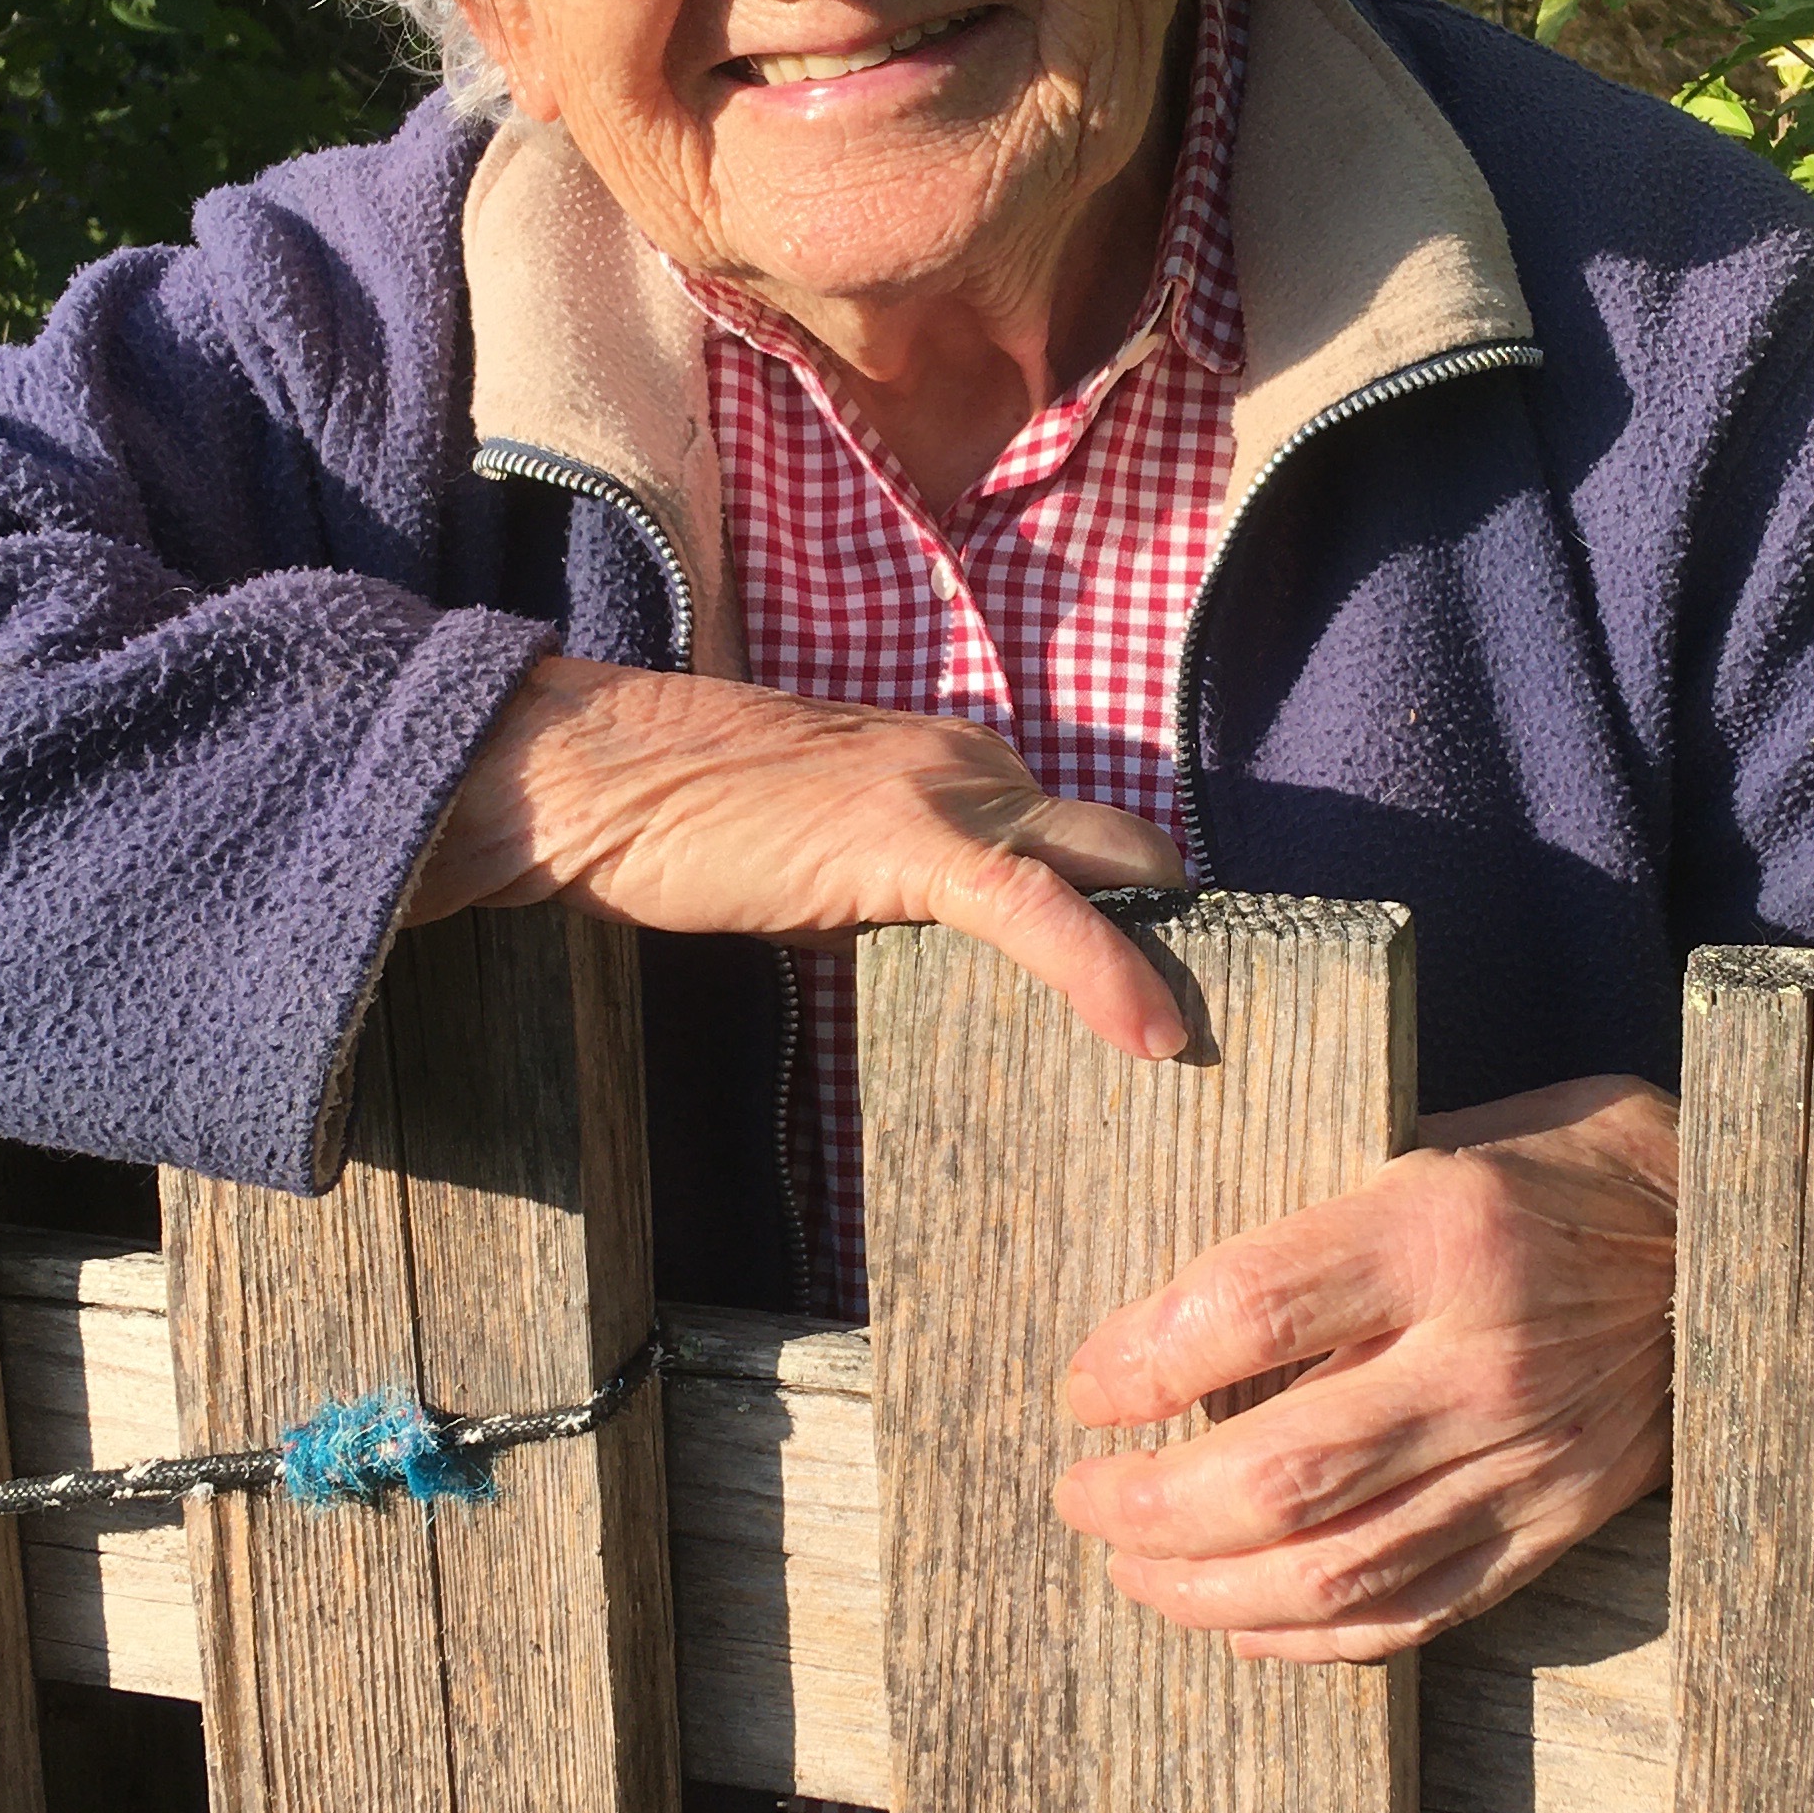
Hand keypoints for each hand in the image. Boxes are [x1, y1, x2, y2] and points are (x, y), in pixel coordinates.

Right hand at [409, 654, 1191, 1058]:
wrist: (595, 778)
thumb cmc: (684, 826)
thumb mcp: (822, 859)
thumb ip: (901, 894)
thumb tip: (950, 967)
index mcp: (956, 763)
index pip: (1086, 836)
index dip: (1139, 913)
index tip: (1177, 986)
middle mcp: (973, 763)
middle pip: (1124, 847)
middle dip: (1178, 932)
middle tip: (1218, 1026)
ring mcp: (947, 793)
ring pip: (1106, 870)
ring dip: (1165, 959)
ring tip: (1206, 1049)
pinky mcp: (911, 842)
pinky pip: (1040, 909)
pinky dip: (1107, 972)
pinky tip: (1153, 1038)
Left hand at [1053, 1076, 1677, 1660]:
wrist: (1732, 1246)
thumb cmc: (1560, 1172)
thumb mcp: (1443, 1143)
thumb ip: (1322, 1228)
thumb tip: (1172, 1318)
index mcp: (1446, 1231)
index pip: (1249, 1310)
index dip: (1138, 1364)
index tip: (1083, 1388)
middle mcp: (1485, 1360)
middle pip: (1280, 1473)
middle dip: (1148, 1507)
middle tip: (1080, 1497)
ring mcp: (1525, 1459)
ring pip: (1333, 1570)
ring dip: (1202, 1589)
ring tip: (1132, 1565)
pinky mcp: (1552, 1527)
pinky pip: (1409, 1612)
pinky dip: (1304, 1637)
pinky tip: (1234, 1623)